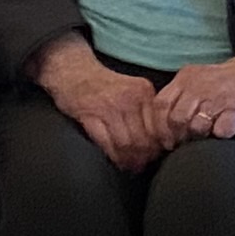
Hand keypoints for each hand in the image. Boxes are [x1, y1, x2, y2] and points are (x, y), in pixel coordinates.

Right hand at [34, 37, 167, 173]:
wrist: (73, 69)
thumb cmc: (104, 84)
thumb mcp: (133, 89)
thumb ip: (146, 109)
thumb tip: (161, 141)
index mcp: (143, 90)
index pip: (157, 127)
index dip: (157, 146)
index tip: (154, 155)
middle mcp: (128, 97)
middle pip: (142, 138)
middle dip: (143, 157)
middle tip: (141, 165)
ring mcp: (108, 105)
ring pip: (126, 143)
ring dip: (128, 160)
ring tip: (129, 166)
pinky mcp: (89, 114)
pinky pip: (106, 143)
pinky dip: (113, 156)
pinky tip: (115, 160)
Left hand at [153, 48, 234, 143]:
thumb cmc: (225, 84)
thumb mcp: (197, 80)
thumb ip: (179, 97)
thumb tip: (161, 128)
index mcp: (186, 77)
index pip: (160, 104)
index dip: (159, 126)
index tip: (164, 140)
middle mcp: (200, 85)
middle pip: (177, 118)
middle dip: (178, 136)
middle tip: (184, 144)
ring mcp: (219, 97)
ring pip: (196, 127)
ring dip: (199, 138)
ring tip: (205, 137)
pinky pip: (222, 131)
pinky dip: (220, 136)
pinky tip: (223, 131)